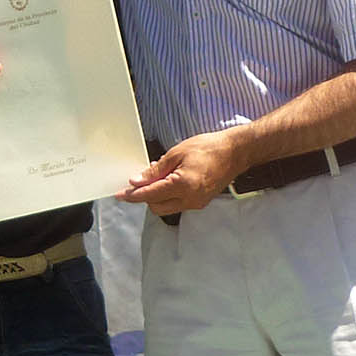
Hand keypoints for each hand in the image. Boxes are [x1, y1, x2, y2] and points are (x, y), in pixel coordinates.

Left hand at [118, 130, 240, 215]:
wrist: (234, 152)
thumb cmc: (208, 148)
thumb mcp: (177, 153)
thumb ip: (156, 170)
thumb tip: (137, 181)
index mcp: (183, 186)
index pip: (150, 195)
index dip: (133, 195)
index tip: (120, 194)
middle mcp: (190, 199)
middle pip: (156, 207)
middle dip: (145, 196)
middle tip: (141, 179)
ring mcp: (197, 203)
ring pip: (167, 207)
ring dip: (158, 196)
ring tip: (160, 175)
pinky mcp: (201, 202)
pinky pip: (178, 204)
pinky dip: (170, 195)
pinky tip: (171, 179)